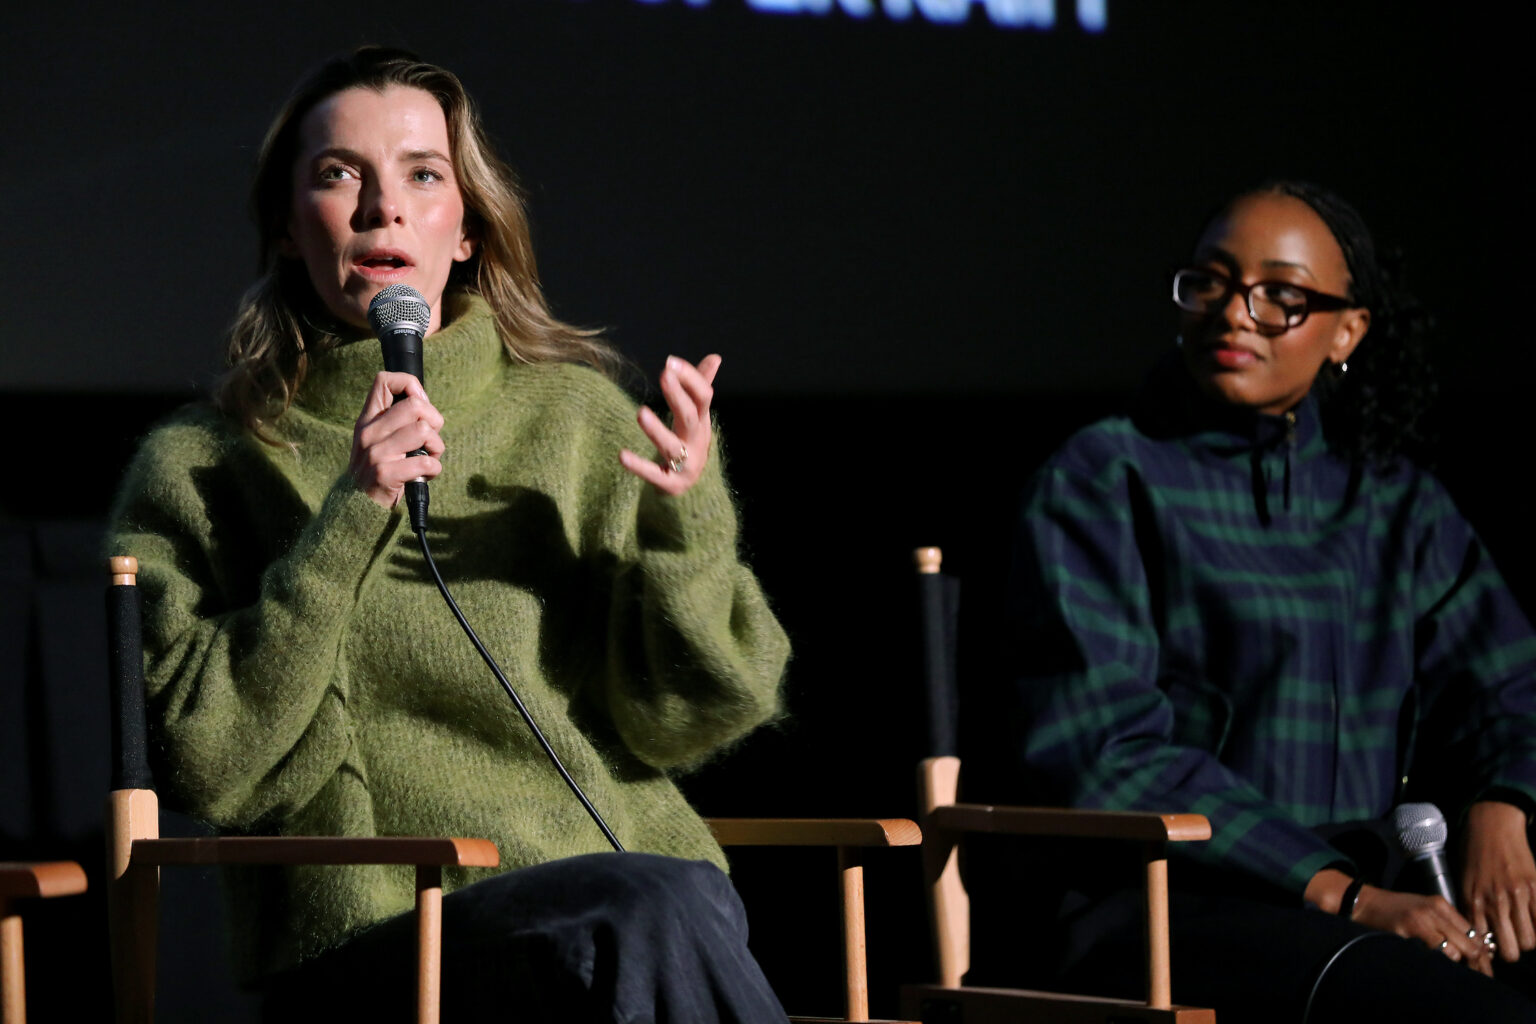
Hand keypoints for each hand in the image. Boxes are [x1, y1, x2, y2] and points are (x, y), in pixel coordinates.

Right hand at [350, 371, 444, 508]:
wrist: (359, 508)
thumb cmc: (380, 470)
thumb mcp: (379, 440)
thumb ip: (397, 420)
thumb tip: (424, 402)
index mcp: (368, 419)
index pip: (384, 381)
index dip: (410, 385)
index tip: (421, 405)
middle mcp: (369, 432)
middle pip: (415, 405)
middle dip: (435, 422)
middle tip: (430, 439)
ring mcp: (376, 453)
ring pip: (424, 431)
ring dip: (437, 447)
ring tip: (429, 458)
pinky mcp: (385, 474)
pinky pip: (425, 461)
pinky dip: (434, 469)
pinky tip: (425, 474)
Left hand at [619, 354, 719, 496]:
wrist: (695, 489)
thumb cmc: (691, 443)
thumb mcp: (698, 416)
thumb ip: (702, 385)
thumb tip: (716, 357)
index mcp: (702, 421)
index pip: (704, 396)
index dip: (691, 378)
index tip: (670, 362)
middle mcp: (696, 441)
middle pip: (690, 415)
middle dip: (678, 395)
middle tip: (664, 374)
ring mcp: (685, 463)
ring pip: (672, 446)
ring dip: (656, 430)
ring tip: (640, 412)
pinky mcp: (671, 483)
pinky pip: (654, 474)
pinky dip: (638, 466)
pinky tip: (622, 455)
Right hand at [1353, 881, 1491, 974]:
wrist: (1365, 902)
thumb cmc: (1396, 908)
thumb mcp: (1425, 907)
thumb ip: (1447, 922)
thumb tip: (1473, 946)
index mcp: (1441, 904)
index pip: (1473, 931)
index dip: (1481, 951)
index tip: (1483, 964)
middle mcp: (1434, 912)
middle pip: (1468, 943)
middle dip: (1474, 962)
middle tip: (1475, 974)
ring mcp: (1420, 922)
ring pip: (1454, 952)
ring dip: (1456, 964)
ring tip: (1455, 971)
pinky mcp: (1405, 933)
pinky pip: (1431, 954)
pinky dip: (1437, 962)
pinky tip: (1435, 965)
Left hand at [1462, 799, 1535, 964]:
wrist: (1492, 827)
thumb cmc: (1474, 854)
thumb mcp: (1463, 882)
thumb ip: (1470, 908)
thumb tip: (1478, 935)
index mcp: (1473, 901)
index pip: (1482, 943)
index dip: (1488, 952)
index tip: (1491, 950)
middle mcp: (1495, 902)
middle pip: (1511, 950)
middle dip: (1511, 951)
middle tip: (1510, 942)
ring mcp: (1517, 896)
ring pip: (1530, 941)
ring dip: (1527, 940)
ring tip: (1522, 930)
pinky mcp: (1535, 888)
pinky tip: (1532, 920)